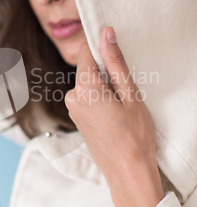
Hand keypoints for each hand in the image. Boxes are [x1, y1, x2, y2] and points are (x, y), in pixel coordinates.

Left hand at [64, 26, 163, 206]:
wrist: (127, 172)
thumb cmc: (133, 136)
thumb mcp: (130, 94)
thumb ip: (115, 62)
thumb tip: (105, 34)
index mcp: (84, 89)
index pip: (86, 52)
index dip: (101, 49)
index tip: (115, 57)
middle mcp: (72, 97)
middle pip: (88, 69)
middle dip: (106, 74)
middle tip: (125, 93)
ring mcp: (72, 109)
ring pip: (89, 83)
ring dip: (104, 88)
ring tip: (120, 107)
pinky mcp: (76, 117)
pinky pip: (87, 97)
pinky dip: (100, 99)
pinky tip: (113, 115)